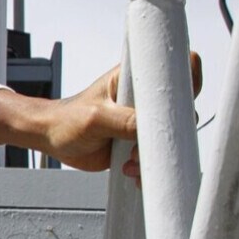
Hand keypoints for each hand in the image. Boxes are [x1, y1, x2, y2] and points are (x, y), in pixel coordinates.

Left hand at [0, 53, 202, 179]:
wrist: (51, 138)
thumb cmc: (67, 119)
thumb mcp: (96, 118)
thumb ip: (125, 121)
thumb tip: (154, 128)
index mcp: (135, 78)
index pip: (175, 69)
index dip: (187, 84)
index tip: (178, 107)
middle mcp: (144, 97)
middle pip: (180, 108)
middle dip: (168, 132)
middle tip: (144, 145)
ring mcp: (143, 120)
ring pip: (169, 136)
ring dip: (154, 154)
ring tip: (129, 161)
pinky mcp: (138, 140)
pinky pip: (155, 154)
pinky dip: (147, 166)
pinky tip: (129, 170)